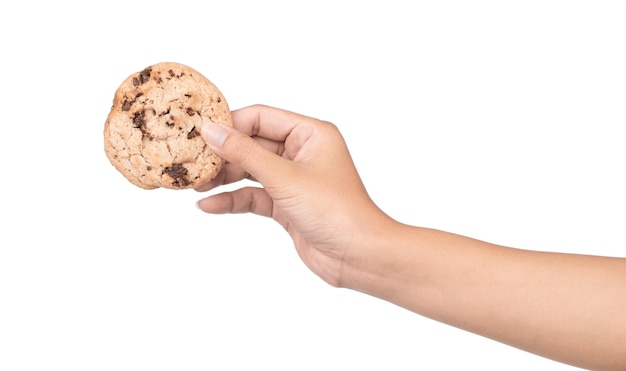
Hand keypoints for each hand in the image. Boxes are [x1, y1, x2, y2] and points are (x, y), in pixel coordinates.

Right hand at [196, 105, 391, 285]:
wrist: (358, 257)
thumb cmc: (336, 211)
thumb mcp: (285, 177)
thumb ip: (245, 154)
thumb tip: (211, 130)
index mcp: (310, 134)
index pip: (261, 117)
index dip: (230, 124)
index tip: (200, 133)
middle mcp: (302, 153)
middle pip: (253, 144)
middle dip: (223, 154)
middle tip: (194, 162)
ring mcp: (294, 180)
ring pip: (251, 171)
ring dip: (224, 178)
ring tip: (196, 184)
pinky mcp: (287, 205)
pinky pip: (254, 196)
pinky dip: (233, 200)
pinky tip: (209, 206)